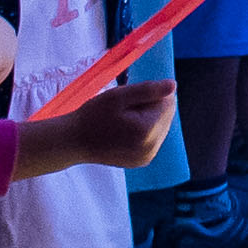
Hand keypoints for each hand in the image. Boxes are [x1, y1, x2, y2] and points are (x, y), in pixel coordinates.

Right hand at [40, 77, 179, 173]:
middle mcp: (151, 148)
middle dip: (150, 107)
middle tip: (124, 110)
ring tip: (123, 121)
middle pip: (166, 116)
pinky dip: (144, 130)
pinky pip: (153, 138)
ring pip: (161, 127)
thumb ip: (148, 90)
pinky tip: (124, 131)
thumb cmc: (93, 115)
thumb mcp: (118, 96)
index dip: (150, 95)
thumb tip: (173, 86)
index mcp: (146, 131)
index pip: (168, 102)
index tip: (129, 100)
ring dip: (148, 119)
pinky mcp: (143, 161)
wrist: (74, 142)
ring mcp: (147, 156)